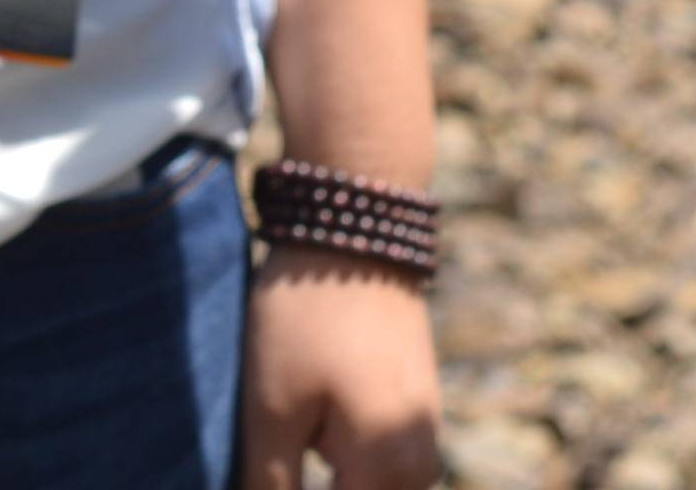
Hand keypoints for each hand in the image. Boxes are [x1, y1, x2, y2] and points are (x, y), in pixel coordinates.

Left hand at [242, 264, 443, 488]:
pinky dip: (354, 458)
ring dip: (341, 477)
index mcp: (388, 468)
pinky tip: (318, 419)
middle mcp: (420, 460)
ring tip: (296, 433)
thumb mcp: (270, 410)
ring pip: (380, 487)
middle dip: (319, 485)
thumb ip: (271, 485)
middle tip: (282, 447)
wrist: (355, 230)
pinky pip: (390, 460)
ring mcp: (427, 430)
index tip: (269, 473)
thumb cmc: (304, 320)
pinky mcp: (422, 404)